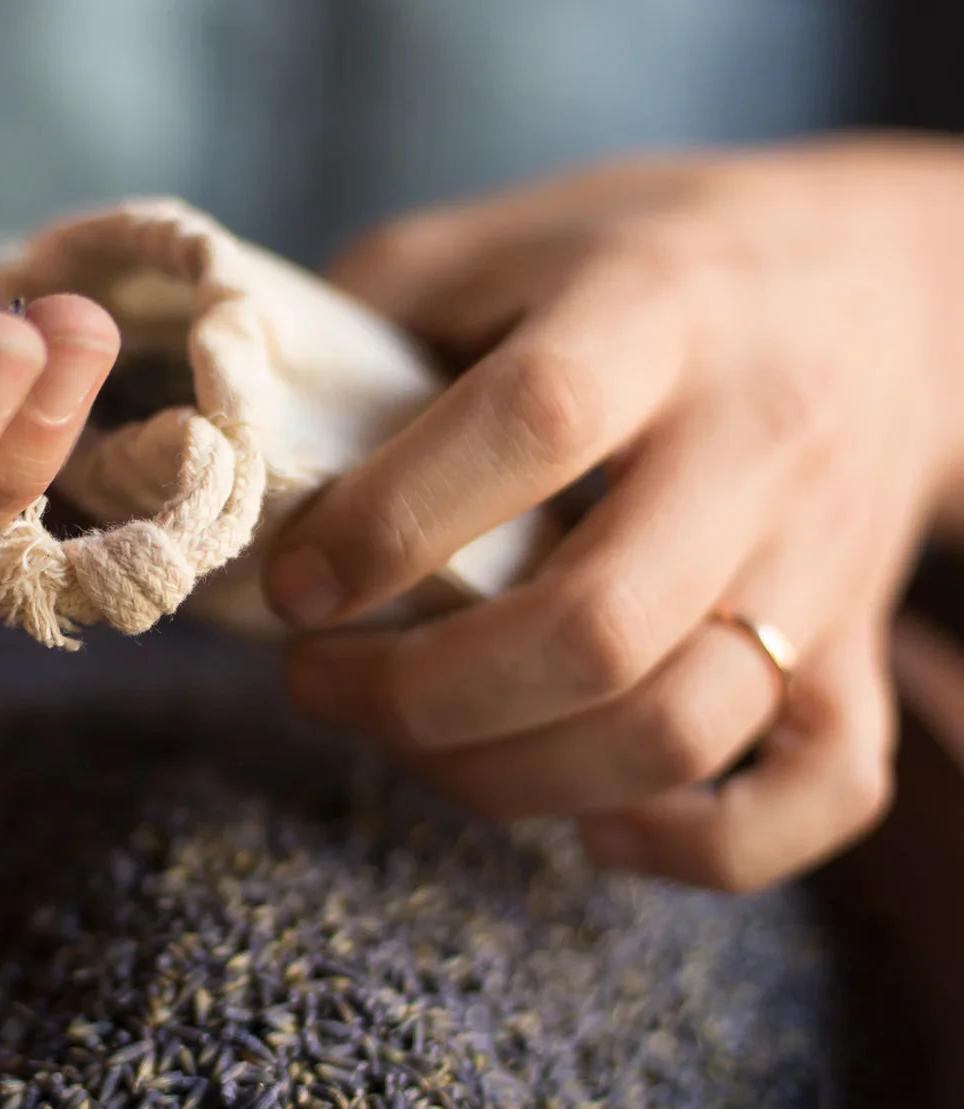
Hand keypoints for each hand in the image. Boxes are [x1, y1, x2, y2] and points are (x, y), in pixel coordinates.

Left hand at [264, 136, 963, 891]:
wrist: (893, 285)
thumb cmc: (658, 259)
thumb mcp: (506, 235)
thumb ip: (372, 310)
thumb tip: (244, 436)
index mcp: (656, 311)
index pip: (533, 422)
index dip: (391, 520)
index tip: (291, 585)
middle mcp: (753, 439)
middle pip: (597, 622)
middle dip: (420, 693)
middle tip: (314, 685)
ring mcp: (820, 557)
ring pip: (682, 725)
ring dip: (513, 774)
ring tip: (410, 743)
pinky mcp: (861, 645)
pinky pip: (824, 791)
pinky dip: (702, 845)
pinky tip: (595, 826)